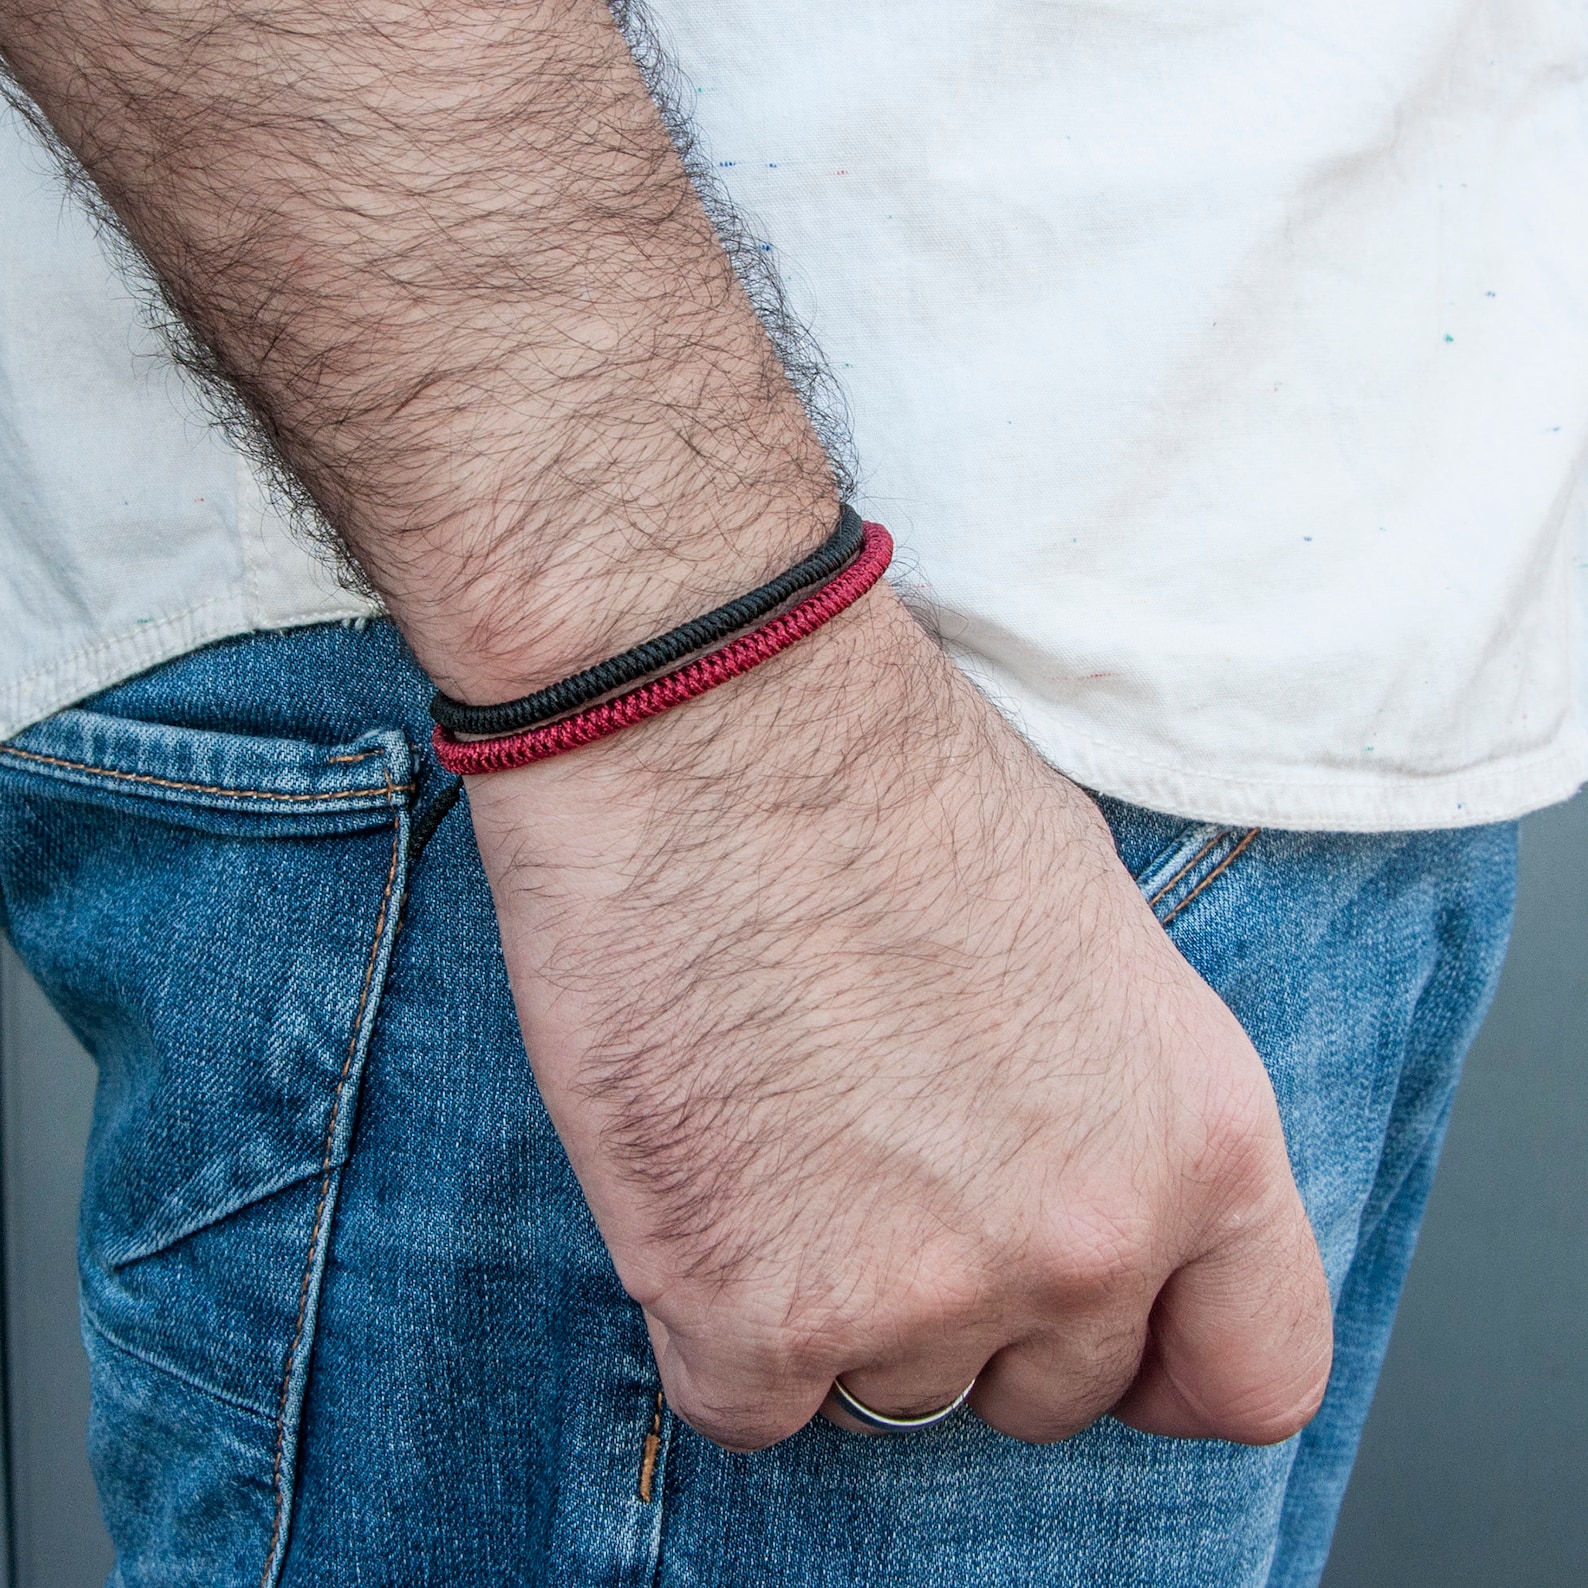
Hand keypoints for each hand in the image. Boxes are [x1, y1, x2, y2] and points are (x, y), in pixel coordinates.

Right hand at [465, 583, 1331, 1450]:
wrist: (706, 717)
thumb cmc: (881, 777)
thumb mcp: (1088, 934)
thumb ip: (1114, 1108)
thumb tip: (1069, 1180)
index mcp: (1194, 1134)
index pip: (1251, 1369)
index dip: (1164, 1362)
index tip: (1098, 1333)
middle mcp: (1084, 1238)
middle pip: (1045, 1388)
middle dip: (971, 1305)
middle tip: (878, 1167)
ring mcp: (920, 1290)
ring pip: (886, 1388)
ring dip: (830, 1294)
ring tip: (775, 1130)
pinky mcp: (752, 1309)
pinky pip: (748, 1400)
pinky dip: (716, 1317)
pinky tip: (702, 1177)